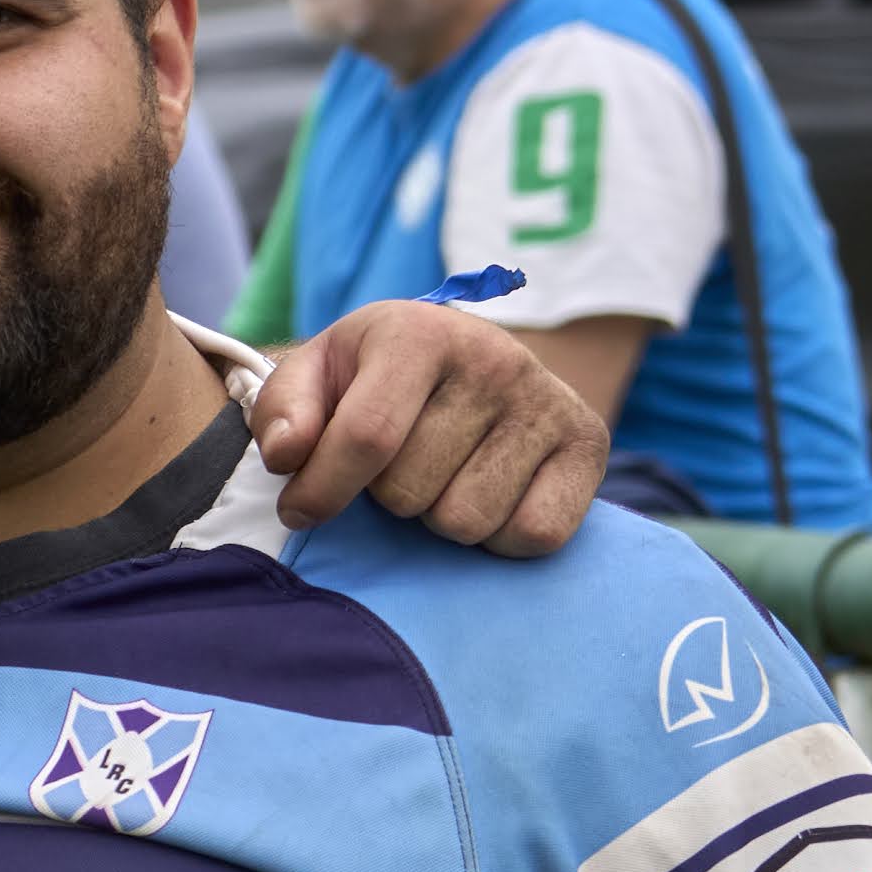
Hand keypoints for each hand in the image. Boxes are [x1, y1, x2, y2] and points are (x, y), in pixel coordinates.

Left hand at [254, 300, 608, 553]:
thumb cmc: (374, 378)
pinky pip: (533, 535)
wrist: (463, 364)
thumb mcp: (316, 377)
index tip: (297, 512)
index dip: (321, 491)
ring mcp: (549, 402)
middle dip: (385, 496)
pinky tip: (486, 495)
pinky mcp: (589, 445)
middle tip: (396, 466)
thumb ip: (282, 411)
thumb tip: (286, 456)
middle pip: (410, 492)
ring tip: (440, 476)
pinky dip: (499, 538)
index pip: (366, 438)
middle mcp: (496, 359)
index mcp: (420, 333)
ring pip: (466, 521)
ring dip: (437, 519)